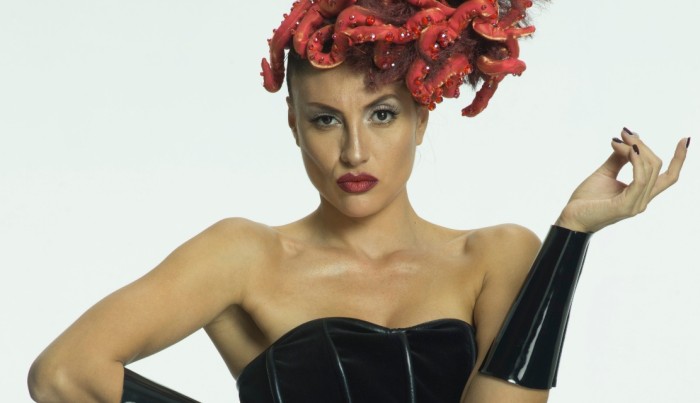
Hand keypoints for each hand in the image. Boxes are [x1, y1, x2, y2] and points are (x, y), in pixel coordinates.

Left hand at [555, 128, 689, 232]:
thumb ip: (619, 158)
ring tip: (621, 139)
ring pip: (650, 169)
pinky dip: (636, 161)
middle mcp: (643, 200)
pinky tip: (627, 149)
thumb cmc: (586, 199)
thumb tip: (631, 139)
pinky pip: (640, 179)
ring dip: (636, 149)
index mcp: (641, 194)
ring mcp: (636, 204)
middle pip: (657, 166)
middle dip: (643, 146)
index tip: (684, 139)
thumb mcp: (605, 173)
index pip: (668, 176)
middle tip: (624, 133)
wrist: (570, 217)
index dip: (679, 158)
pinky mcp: (626, 206)